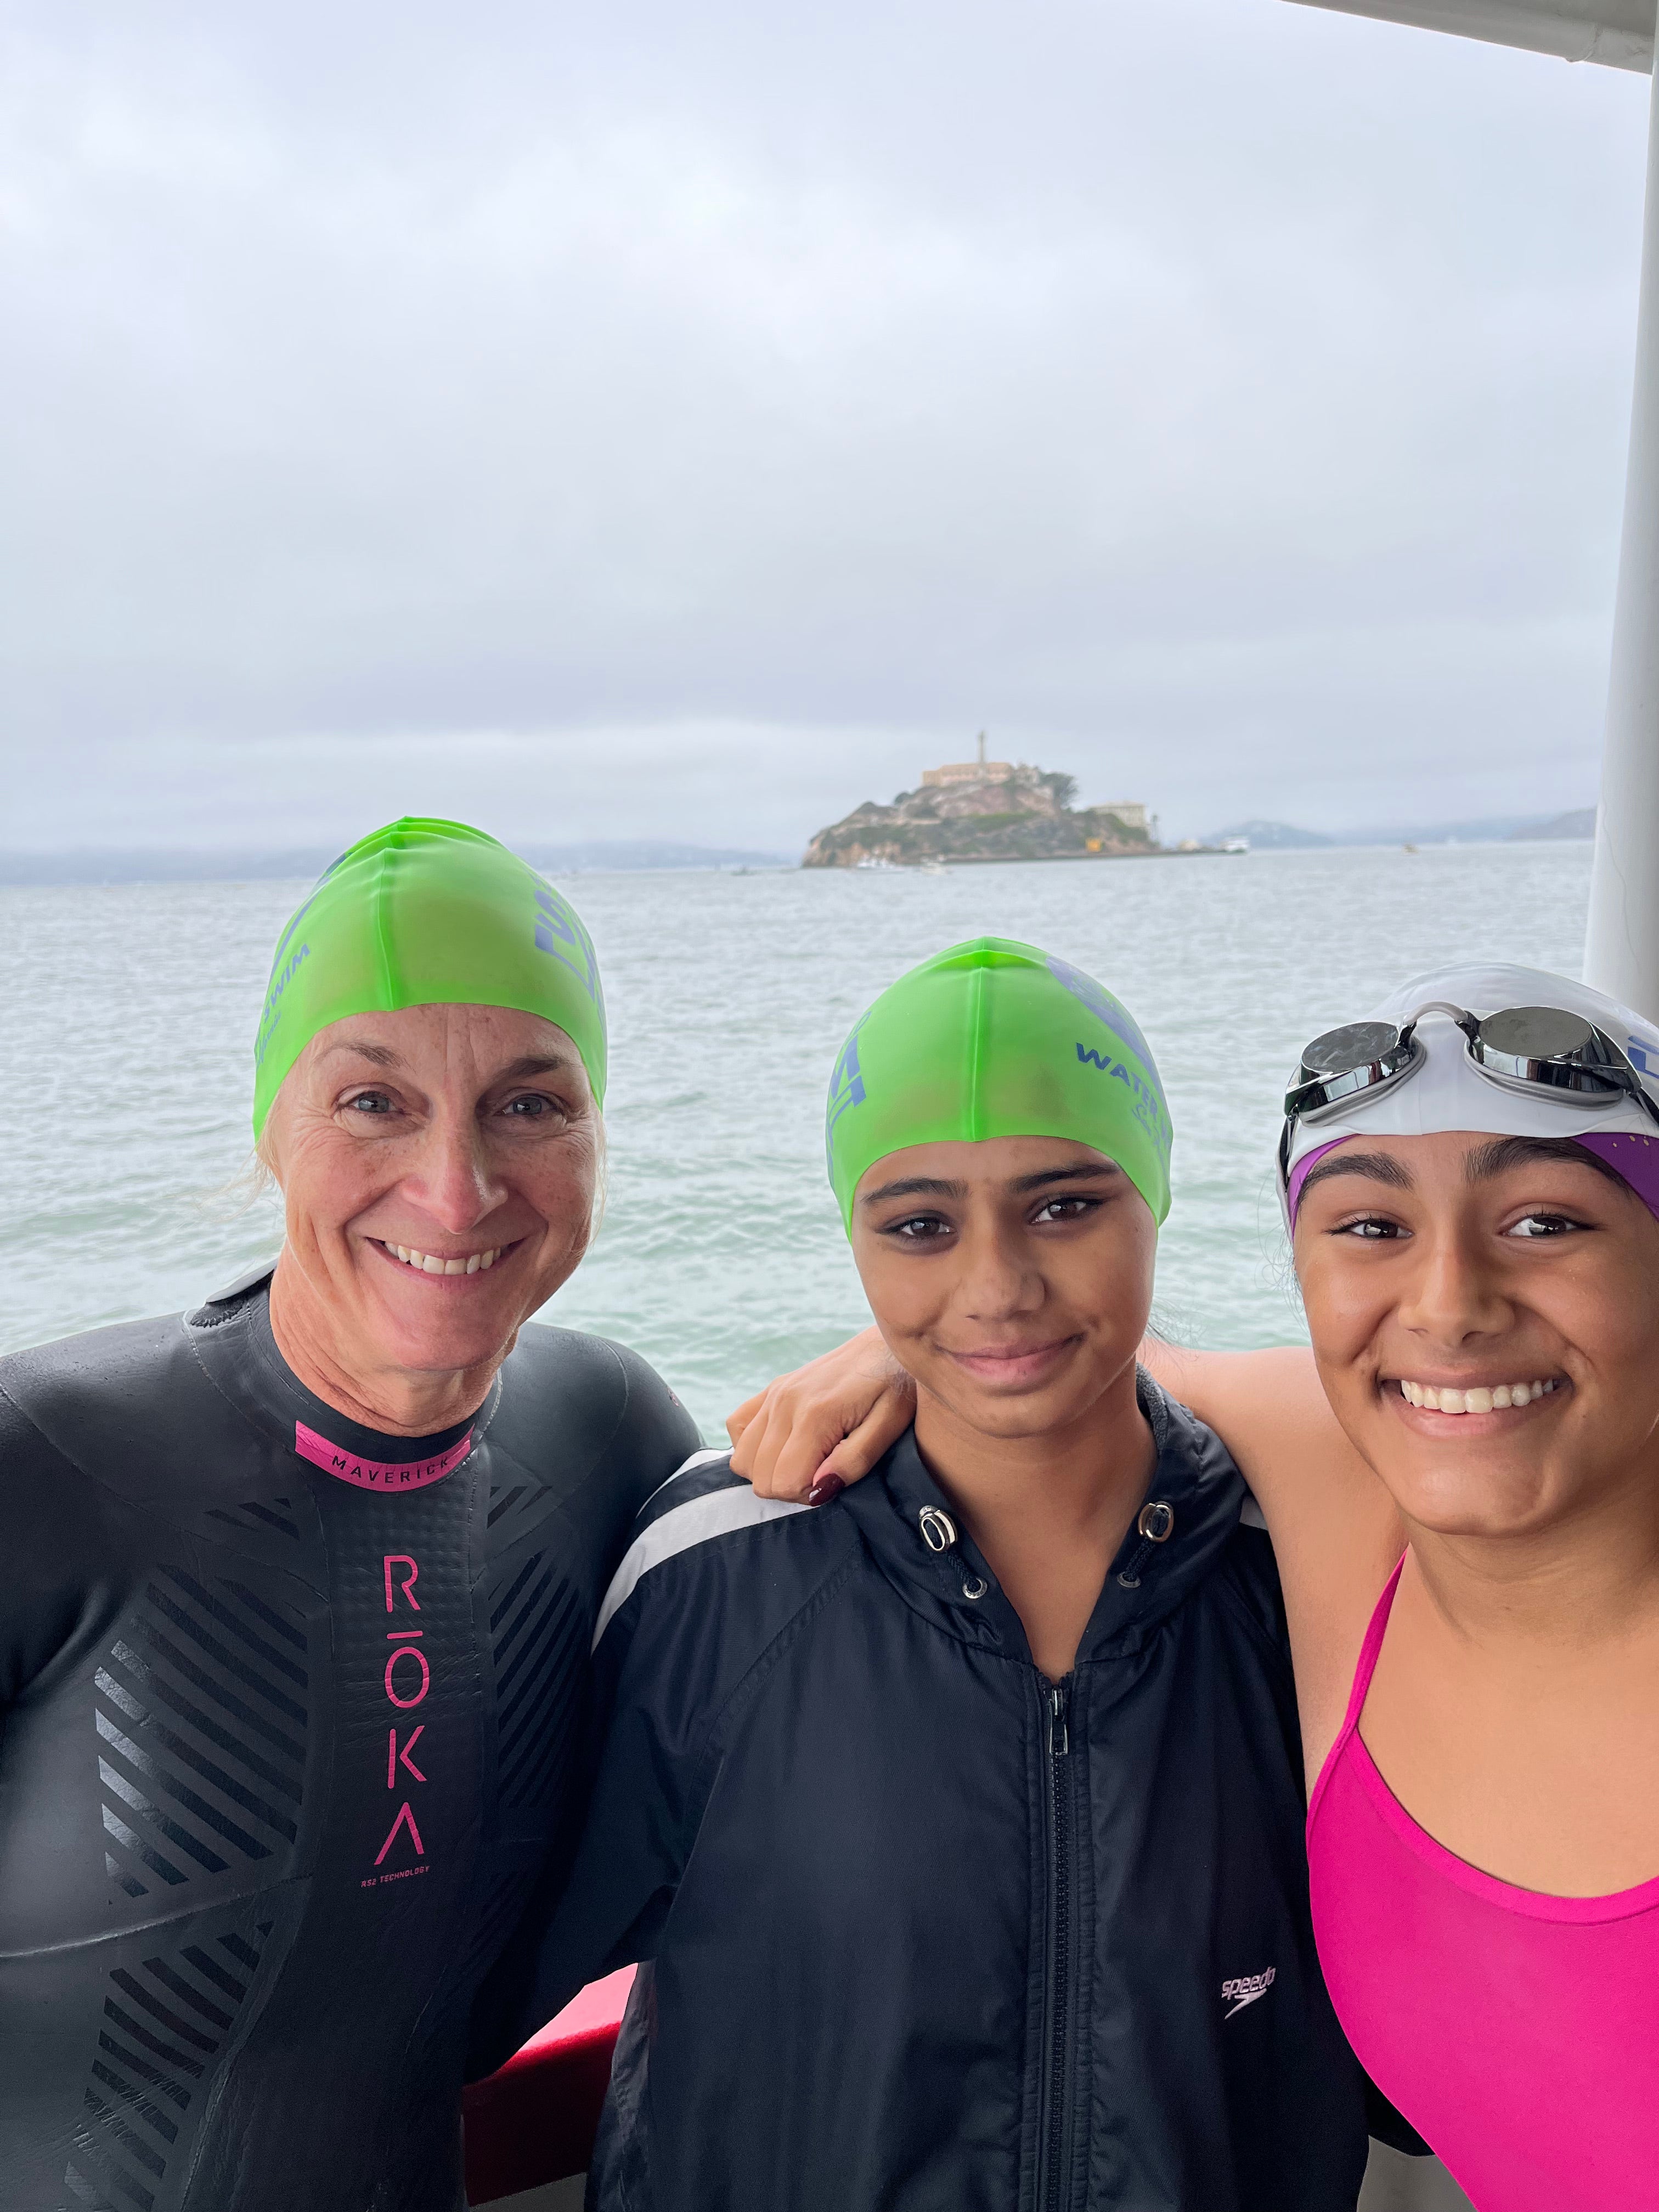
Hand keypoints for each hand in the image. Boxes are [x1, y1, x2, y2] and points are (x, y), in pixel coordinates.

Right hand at [728, 1328, 916, 1503]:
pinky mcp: (771, 1388)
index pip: (785, 1481)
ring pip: (742, 1459)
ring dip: (770, 1471)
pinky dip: (753, 1447)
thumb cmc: (896, 1386)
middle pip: (761, 1476)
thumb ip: (855, 1460)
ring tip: (806, 1462)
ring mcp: (774, 1393)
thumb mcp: (890, 1425)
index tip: (834, 1482)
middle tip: (824, 1474)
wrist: (888, 1343)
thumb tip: (818, 1490)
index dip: (809, 1494)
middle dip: (791, 1487)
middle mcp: (784, 1401)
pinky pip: (737, 1427)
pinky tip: (783, 1446)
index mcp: (816, 1413)